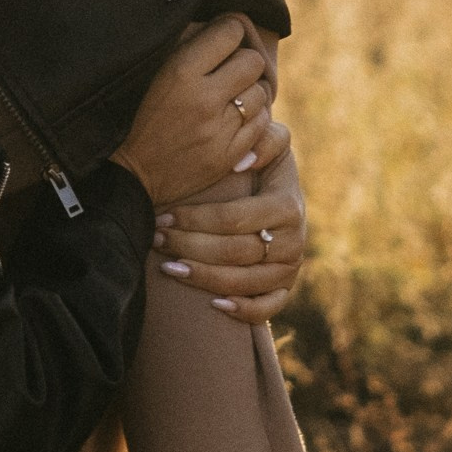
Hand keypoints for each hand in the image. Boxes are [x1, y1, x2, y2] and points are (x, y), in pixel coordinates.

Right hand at [114, 18, 277, 204]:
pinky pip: (261, 125)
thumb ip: (185, 44)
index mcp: (181, 71)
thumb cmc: (140, 114)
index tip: (223, 38)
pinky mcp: (229, 155)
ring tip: (232, 97)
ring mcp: (219, 130)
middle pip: (252, 62)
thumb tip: (216, 23)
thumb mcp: (153, 71)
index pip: (230, 32)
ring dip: (250, 92)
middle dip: (244, 62)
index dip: (229, 31)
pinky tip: (233, 120)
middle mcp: (203, 99)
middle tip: (231, 69)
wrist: (132, 174)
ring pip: (261, 94)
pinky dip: (252, 119)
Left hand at [155, 138, 307, 322]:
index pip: (233, 219)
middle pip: (235, 252)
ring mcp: (291, 268)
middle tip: (157, 240)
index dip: (195, 220)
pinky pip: (269, 308)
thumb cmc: (263, 164)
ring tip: (169, 267)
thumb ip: (263, 140)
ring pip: (245, 283)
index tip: (164, 215)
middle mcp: (294, 241)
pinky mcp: (287, 288)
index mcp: (287, 205)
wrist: (281, 190)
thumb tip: (240, 162)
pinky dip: (243, 311)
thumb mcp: (271, 142)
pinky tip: (213, 304)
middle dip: (190, 246)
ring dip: (203, 278)